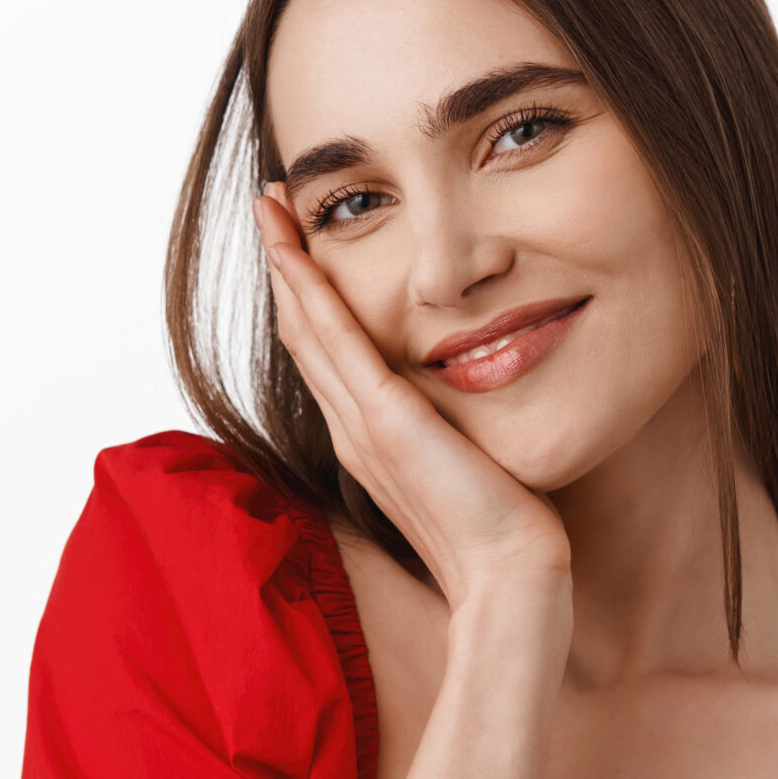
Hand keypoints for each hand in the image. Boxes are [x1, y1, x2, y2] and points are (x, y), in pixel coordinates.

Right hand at [252, 192, 569, 609]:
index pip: (326, 350)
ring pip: (305, 328)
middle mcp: (351, 426)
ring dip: (285, 263)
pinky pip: (333, 342)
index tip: (299, 240)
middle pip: (302, 331)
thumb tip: (473, 391)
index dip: (306, 293)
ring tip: (270, 207)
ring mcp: (360, 424)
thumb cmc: (502, 526)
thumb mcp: (471, 459)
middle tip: (270, 205)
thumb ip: (455, 425)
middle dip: (284, 263)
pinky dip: (308, 292)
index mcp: (369, 435)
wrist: (508, 573)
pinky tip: (294, 251)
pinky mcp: (382, 421)